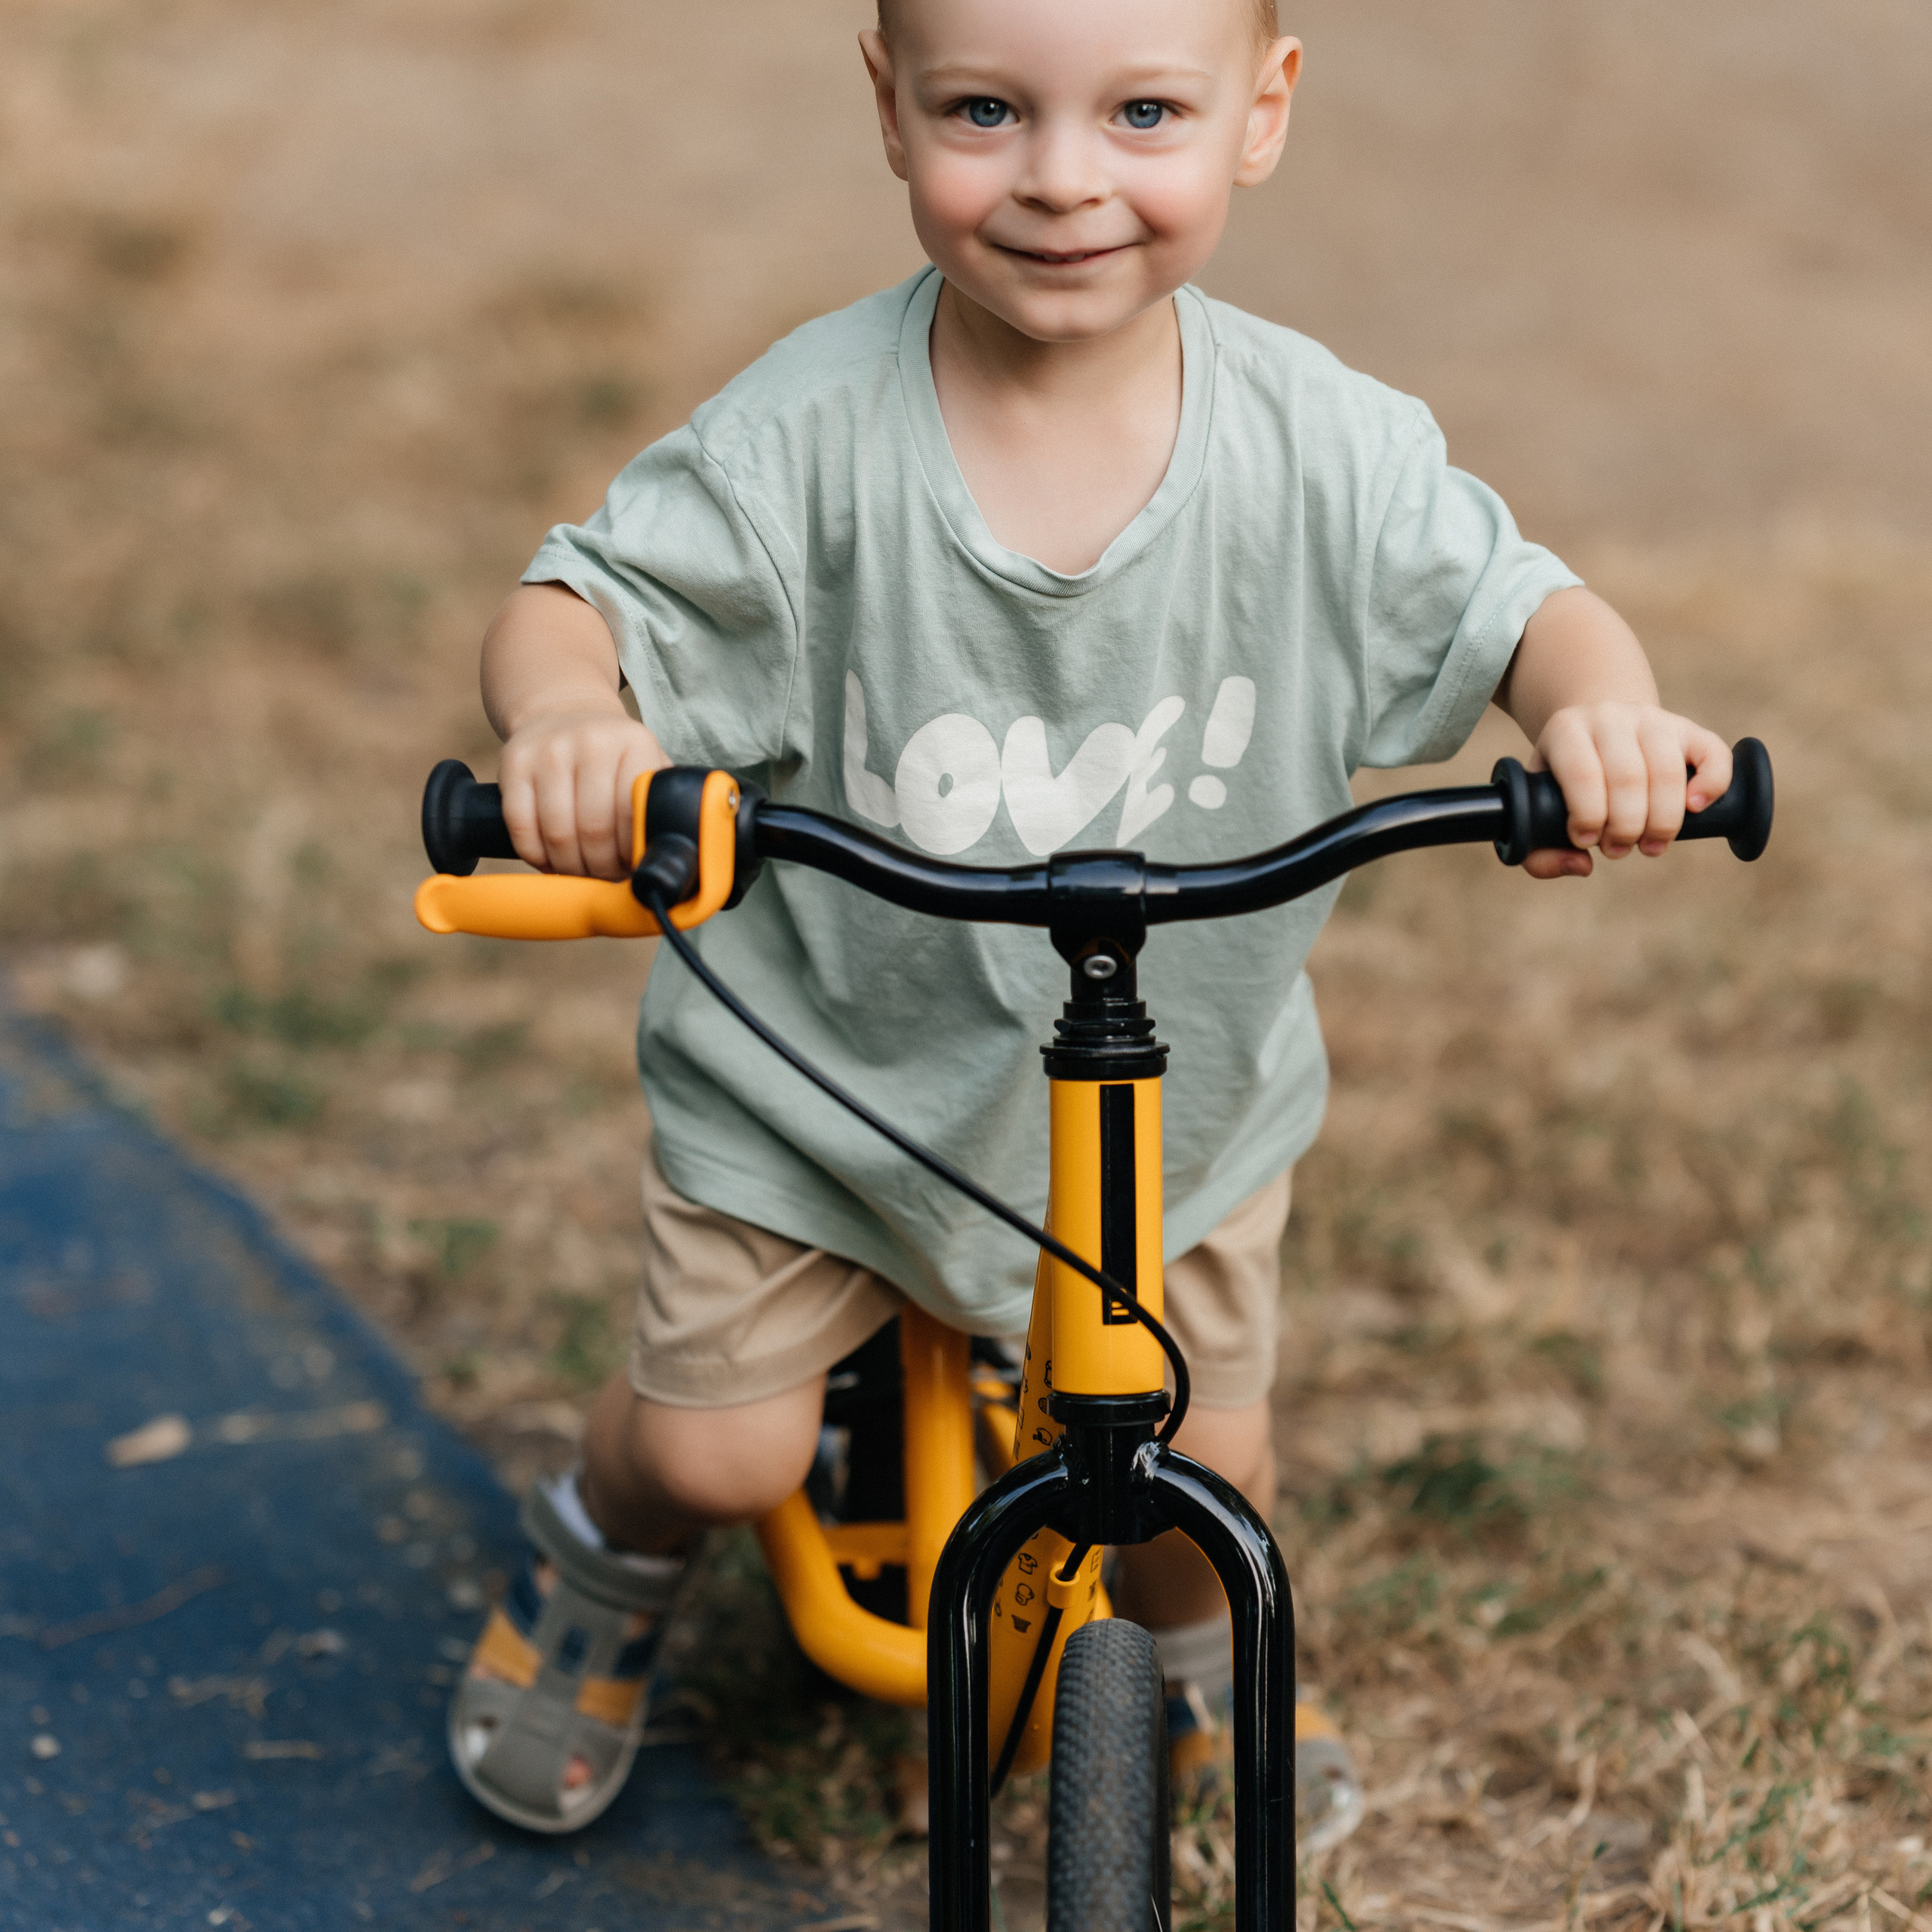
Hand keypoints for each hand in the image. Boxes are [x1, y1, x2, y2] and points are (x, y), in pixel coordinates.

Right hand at [498, 708, 667, 879]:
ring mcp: (549, 750)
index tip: (631, 868)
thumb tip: (670, 857)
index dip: (631, 854)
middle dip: (601, 868)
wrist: (563, 711)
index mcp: (634, 744)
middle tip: (604, 876)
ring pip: (557, 834)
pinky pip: (520, 826)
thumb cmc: (612, 755)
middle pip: (595, 831)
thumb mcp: (645, 763)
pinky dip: (535, 856)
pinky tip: (550, 861)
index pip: (633, 817)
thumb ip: (658, 802)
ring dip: (569, 867)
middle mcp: (591, 741)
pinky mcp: (513, 762)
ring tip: (580, 872)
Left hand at [1524, 702, 1731, 879]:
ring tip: (1649, 846)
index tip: (1585, 841)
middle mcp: (1611, 717)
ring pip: (1668, 772)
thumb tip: (1581, 865)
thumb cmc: (1564, 778)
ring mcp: (1654, 719)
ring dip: (1662, 821)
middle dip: (1625, 828)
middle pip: (1629, 778)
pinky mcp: (1690, 729)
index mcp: (1567, 730)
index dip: (1588, 816)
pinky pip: (1713, 754)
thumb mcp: (1536, 802)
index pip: (1582, 774)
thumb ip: (1538, 849)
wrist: (1596, 727)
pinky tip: (1695, 809)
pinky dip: (1712, 784)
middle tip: (1617, 850)